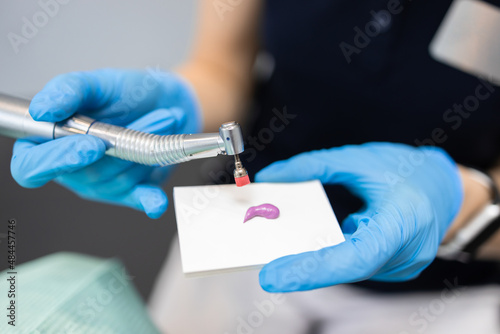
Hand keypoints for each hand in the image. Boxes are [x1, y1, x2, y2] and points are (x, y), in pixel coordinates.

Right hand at [11, 69, 200, 218]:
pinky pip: (137, 199)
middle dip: (119, 145)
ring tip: (164, 118)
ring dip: (143, 148)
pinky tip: (156, 202)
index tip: (91, 145)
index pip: (30, 166)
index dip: (54, 161)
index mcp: (47, 142)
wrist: (168, 102)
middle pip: (83, 175)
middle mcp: (70, 169)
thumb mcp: (96, 82)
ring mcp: (101, 183)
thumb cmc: (127, 93)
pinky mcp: (130, 191)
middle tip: (151, 116)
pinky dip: (148, 200)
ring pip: (116, 180)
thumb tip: (41, 110)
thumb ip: (67, 91)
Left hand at [255, 142, 462, 291]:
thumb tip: (271, 176)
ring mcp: (404, 265)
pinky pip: (357, 266)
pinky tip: (317, 252)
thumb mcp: (358, 160)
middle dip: (307, 266)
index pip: (355, 257)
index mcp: (402, 221)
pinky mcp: (396, 267)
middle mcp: (407, 252)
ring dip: (320, 262)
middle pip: (347, 266)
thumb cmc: (407, 170)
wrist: (445, 187)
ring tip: (287, 258)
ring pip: (350, 269)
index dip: (313, 269)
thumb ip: (313, 167)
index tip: (273, 276)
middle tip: (269, 267)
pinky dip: (334, 258)